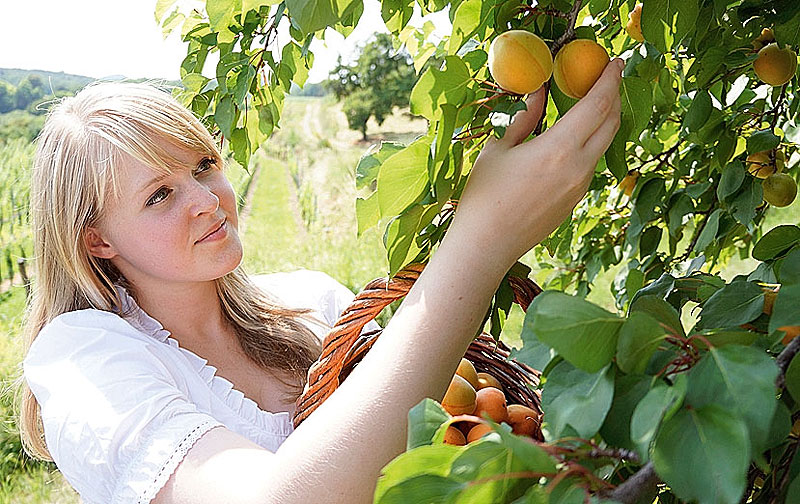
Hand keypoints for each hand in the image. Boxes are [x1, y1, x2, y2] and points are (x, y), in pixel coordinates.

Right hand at [449, 58, 623, 272]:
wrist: (487, 245)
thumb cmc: (484, 196)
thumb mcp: (499, 148)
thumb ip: (525, 117)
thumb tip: (540, 91)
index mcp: (558, 149)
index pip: (598, 105)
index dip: (610, 80)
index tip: (615, 62)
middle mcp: (578, 167)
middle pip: (611, 124)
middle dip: (614, 97)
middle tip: (607, 79)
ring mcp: (580, 187)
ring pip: (603, 145)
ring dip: (603, 122)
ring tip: (588, 106)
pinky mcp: (576, 201)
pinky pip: (590, 165)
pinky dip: (589, 144)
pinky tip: (572, 140)